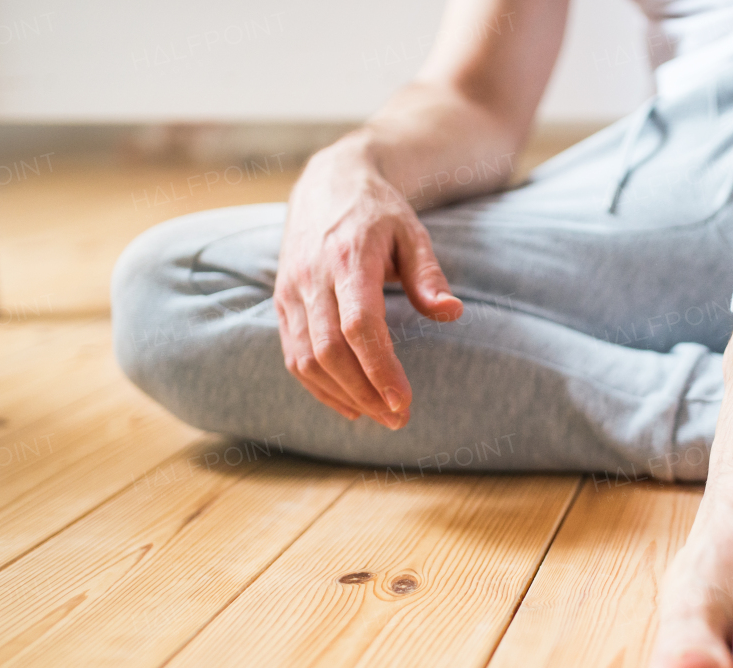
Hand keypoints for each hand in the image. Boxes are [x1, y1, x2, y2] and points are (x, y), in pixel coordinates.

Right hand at [274, 132, 463, 426]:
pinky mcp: (281, 303)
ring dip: (342, 396)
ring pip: (306, 359)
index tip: (404, 401)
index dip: (379, 368)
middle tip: (398, 419)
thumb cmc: (379, 213)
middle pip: (329, 351)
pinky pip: (292, 356)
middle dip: (364, 392)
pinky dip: (318, 387)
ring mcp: (291, 291)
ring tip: (378, 416)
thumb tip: (452, 313)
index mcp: (348, 258)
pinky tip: (349, 404)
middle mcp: (312, 277)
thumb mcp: (413, 234)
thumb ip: (429, 277)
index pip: (359, 325)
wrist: (327, 183)